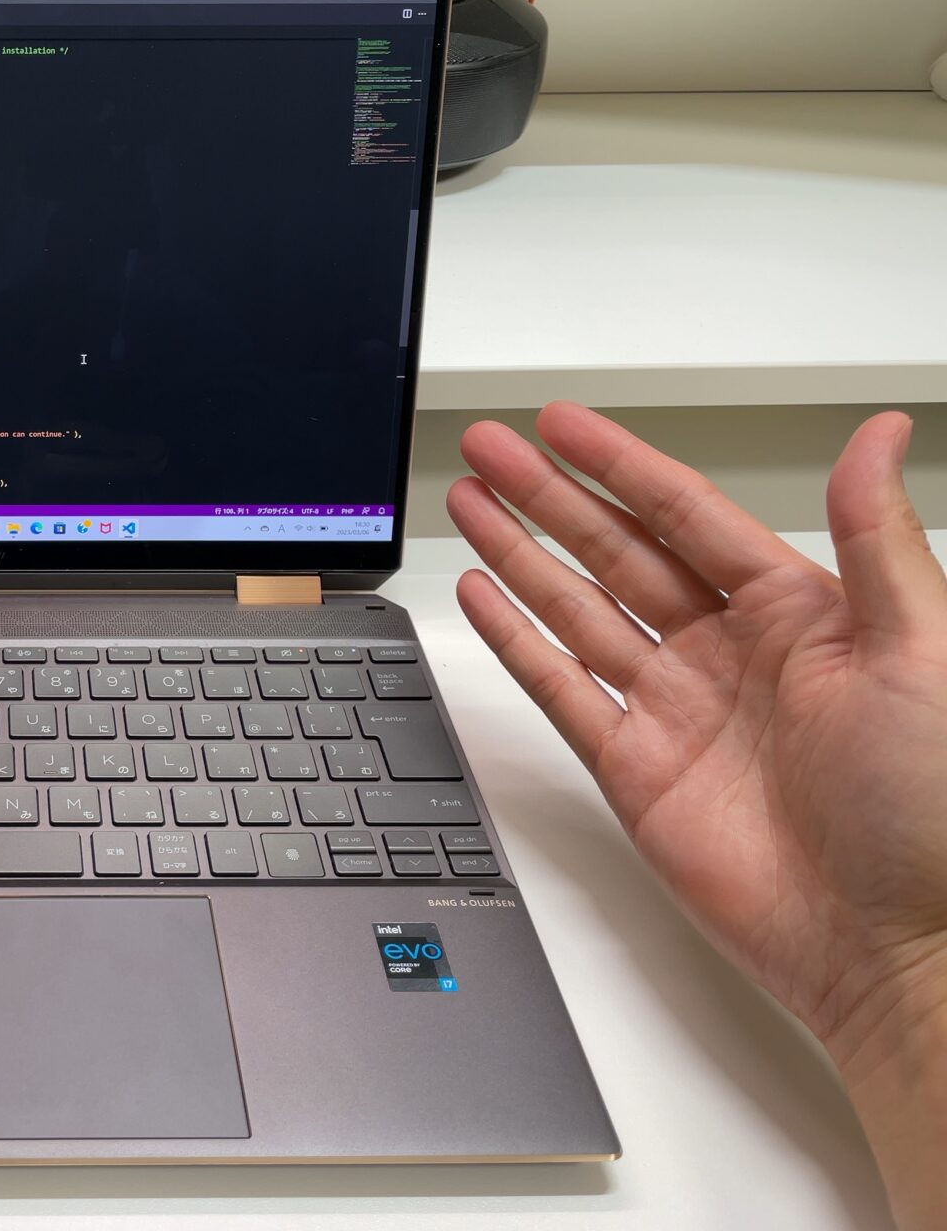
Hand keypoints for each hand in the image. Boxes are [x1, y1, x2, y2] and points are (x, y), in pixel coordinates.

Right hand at [448, 403, 946, 1227]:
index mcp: (800, 612)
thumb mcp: (923, 648)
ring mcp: (677, 711)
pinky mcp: (637, 771)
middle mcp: (731, 653)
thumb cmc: (934, 809)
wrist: (899, 948)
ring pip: (577, 608)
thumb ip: (877, 536)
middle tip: (492, 448)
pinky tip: (485, 596)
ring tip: (471, 502)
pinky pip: (561, 689)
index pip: (685, 514)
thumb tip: (879, 434)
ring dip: (520, 553)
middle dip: (549, 495)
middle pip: (615, 550)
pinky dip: (517, 640)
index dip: (618, 464)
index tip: (562, 425)